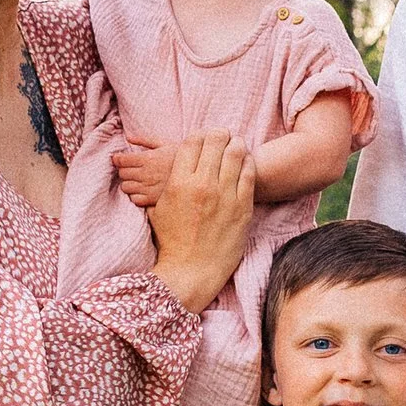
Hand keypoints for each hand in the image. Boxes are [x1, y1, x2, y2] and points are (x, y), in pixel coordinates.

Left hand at [110, 139, 177, 211]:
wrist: (199, 174)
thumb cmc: (181, 157)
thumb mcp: (165, 143)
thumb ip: (145, 140)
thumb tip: (128, 137)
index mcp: (148, 158)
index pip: (122, 160)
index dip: (117, 159)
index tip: (119, 159)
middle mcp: (146, 174)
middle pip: (122, 174)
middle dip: (124, 170)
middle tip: (131, 168)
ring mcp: (149, 188)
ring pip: (126, 187)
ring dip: (128, 183)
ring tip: (137, 180)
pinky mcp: (153, 200)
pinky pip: (134, 199)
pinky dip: (135, 195)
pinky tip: (143, 190)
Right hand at [148, 132, 256, 312]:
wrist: (192, 271)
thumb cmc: (172, 242)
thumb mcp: (159, 210)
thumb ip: (161, 187)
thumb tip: (156, 174)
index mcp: (179, 183)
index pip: (192, 143)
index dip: (199, 134)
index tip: (203, 135)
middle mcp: (203, 185)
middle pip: (215, 142)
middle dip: (219, 134)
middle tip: (223, 134)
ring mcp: (225, 195)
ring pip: (235, 154)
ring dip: (236, 144)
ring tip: (236, 143)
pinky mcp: (243, 207)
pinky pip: (249, 174)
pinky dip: (248, 163)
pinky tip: (246, 162)